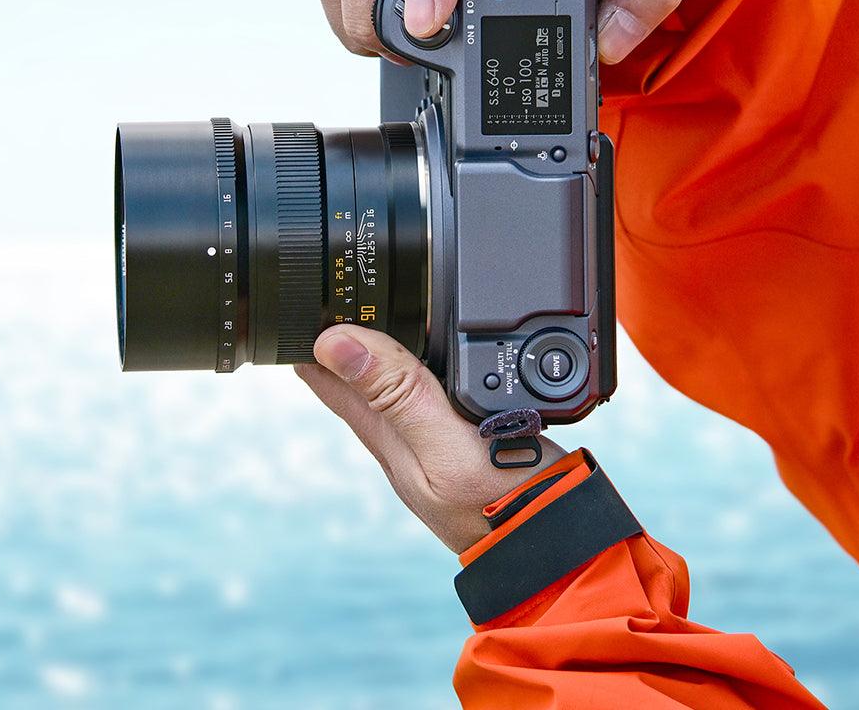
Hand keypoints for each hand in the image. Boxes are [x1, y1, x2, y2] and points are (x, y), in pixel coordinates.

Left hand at [295, 325, 564, 552]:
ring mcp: (438, 448)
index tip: (296, 311)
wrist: (561, 549)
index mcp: (390, 438)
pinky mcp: (470, 447)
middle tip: (326, 310)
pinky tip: (436, 366)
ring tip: (365, 327)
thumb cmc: (503, 506)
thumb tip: (334, 343)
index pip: (333, 381)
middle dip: (341, 346)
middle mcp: (408, 442)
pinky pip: (435, 399)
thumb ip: (398, 393)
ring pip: (398, 388)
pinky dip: (427, 373)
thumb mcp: (446, 442)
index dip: (315, 345)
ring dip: (381, 356)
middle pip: (361, 382)